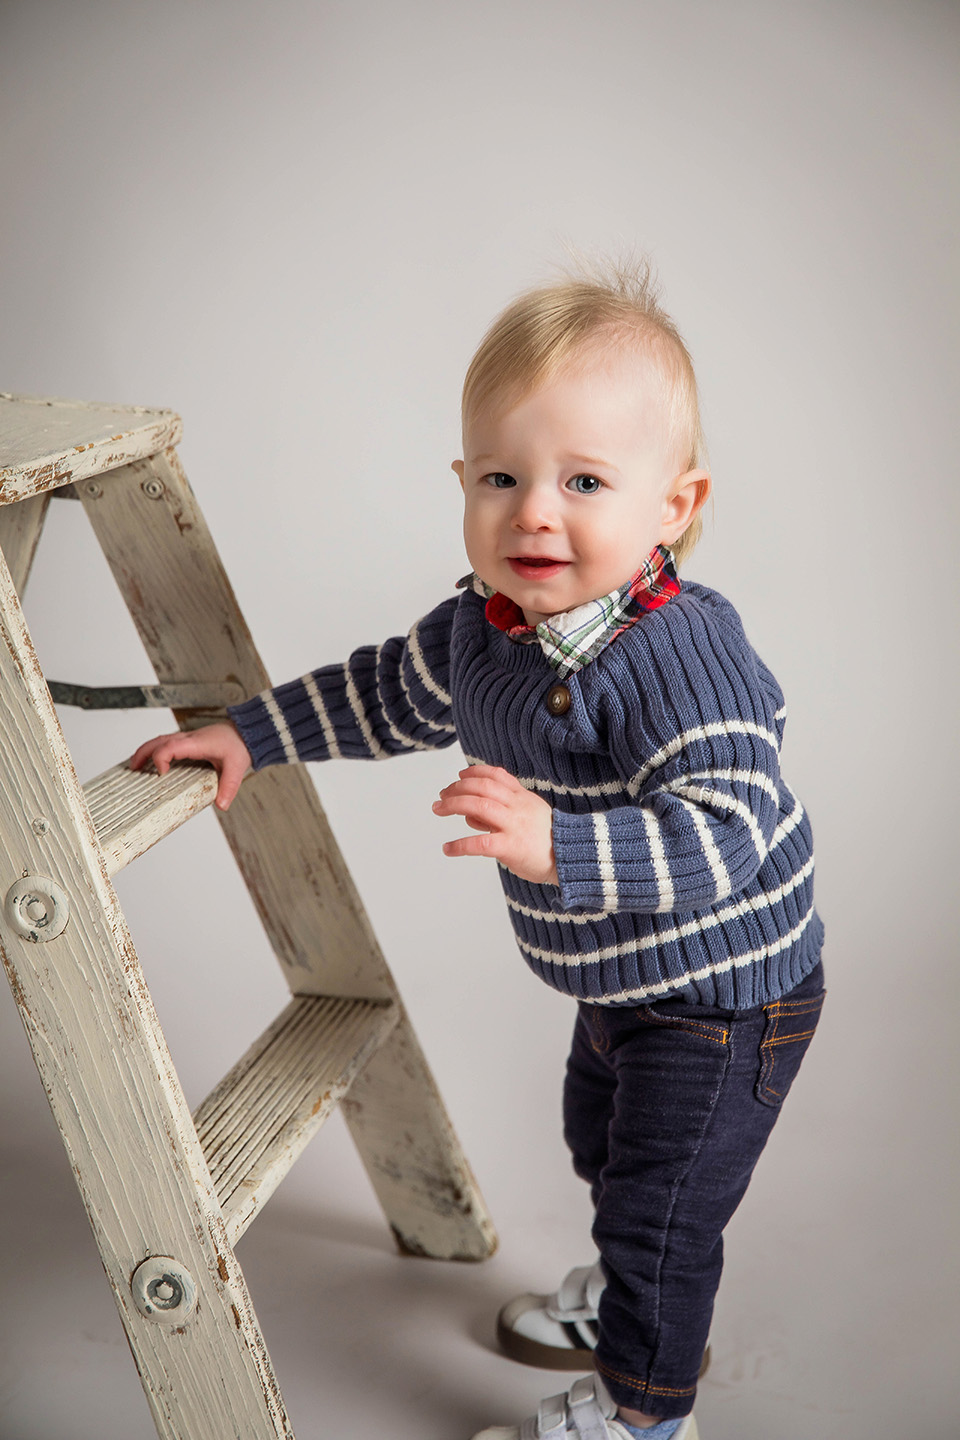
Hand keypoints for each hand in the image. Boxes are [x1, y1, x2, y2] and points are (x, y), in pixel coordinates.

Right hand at [129, 722, 251, 810]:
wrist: (244, 732)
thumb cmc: (239, 745)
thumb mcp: (237, 767)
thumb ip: (229, 787)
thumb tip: (221, 805)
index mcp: (197, 743)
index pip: (170, 746)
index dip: (160, 758)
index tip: (161, 773)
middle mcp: (188, 738)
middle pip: (158, 741)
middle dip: (142, 754)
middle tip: (133, 770)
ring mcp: (186, 738)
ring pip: (159, 740)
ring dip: (145, 751)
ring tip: (135, 767)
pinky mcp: (187, 741)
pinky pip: (165, 743)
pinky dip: (153, 750)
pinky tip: (150, 762)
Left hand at [432, 764, 558, 885]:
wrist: (571, 858)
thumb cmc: (548, 840)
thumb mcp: (530, 814)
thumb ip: (502, 811)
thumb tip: (470, 815)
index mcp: (523, 797)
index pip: (497, 775)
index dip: (475, 772)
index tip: (460, 775)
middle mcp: (517, 807)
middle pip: (482, 787)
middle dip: (457, 788)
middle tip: (442, 795)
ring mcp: (513, 826)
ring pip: (478, 806)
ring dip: (453, 805)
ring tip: (438, 809)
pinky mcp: (511, 847)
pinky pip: (480, 843)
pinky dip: (460, 845)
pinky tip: (448, 848)